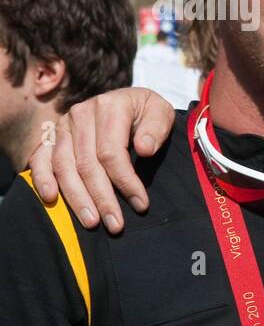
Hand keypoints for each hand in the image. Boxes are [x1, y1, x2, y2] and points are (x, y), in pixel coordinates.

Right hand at [27, 88, 176, 233]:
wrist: (128, 100)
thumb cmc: (146, 112)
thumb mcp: (160, 112)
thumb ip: (156, 128)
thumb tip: (144, 149)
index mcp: (108, 107)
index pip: (112, 152)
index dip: (125, 181)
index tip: (140, 204)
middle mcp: (80, 114)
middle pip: (87, 164)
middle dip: (101, 198)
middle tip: (114, 224)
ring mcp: (63, 126)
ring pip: (64, 166)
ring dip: (76, 198)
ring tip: (91, 222)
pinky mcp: (51, 137)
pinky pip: (41, 159)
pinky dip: (42, 179)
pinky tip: (50, 198)